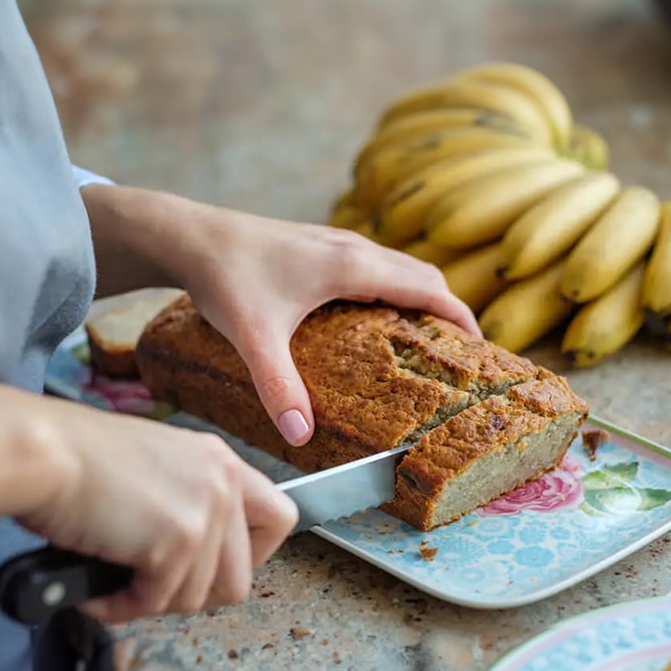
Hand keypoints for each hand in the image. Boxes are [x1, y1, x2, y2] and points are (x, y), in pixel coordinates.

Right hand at [9, 393, 297, 623]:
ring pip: (199, 598)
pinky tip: (96, 591)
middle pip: (241, 577)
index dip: (252, 557)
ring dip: (151, 601)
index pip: (279, 517)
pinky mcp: (177, 541)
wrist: (45, 451)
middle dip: (193, 594)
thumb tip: (195, 557)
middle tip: (152, 587)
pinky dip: (121, 606)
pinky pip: (157, 602)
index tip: (214, 568)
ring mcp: (205, 512)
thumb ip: (189, 501)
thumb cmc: (79, 457)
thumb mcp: (158, 466)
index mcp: (220, 460)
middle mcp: (223, 482)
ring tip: (115, 584)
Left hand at [170, 208, 480, 446]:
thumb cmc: (223, 278)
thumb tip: (300, 434)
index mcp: (352, 266)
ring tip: (425, 341)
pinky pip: (376, 266)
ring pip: (399, 267)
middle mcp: (352, 248)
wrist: (187, 236)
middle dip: (447, 311)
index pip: (429, 288)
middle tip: (458, 356)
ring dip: (420, 298)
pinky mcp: (319, 246)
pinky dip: (393, 290)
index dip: (461, 318)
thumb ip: (279, 386)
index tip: (483, 350)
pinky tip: (373, 322)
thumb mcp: (254, 337)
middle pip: (423, 275)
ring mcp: (336, 242)